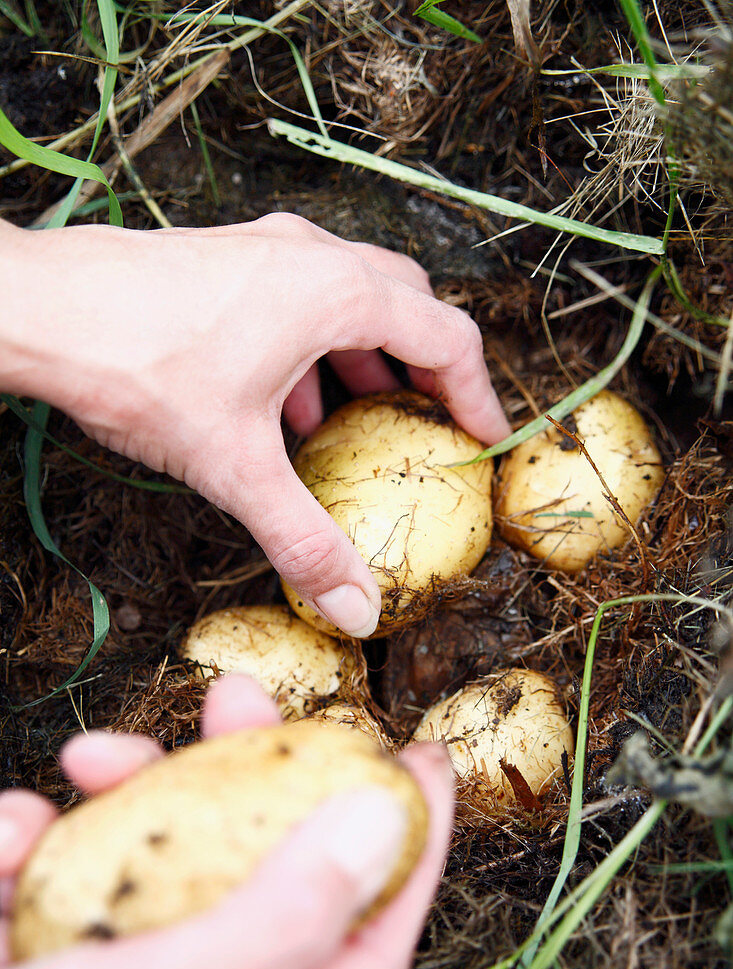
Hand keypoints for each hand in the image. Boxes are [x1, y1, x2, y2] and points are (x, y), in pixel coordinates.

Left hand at [0, 215, 509, 635]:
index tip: (483, 436)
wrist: (42, 308)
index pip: (446, 337)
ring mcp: (266, 249)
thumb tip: (355, 607)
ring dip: (368, 354)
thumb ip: (304, 540)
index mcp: (337, 293)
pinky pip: (298, 296)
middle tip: (429, 421)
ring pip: (350, 294)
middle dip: (427, 366)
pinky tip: (284, 403)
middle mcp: (311, 257)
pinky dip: (315, 345)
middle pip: (406, 303)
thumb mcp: (235, 466)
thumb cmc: (140, 366)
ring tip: (359, 415)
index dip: (477, 392)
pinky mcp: (228, 258)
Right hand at [0, 675, 453, 968]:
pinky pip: (59, 849)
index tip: (421, 758)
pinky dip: (28, 832)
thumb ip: (271, 923)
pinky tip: (4, 843)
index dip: (404, 847)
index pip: (362, 938)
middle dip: (250, 773)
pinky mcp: (38, 927)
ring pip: (156, 839)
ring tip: (87, 759)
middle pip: (256, 862)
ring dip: (124, 785)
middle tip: (242, 699)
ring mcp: (112, 958)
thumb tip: (378, 823)